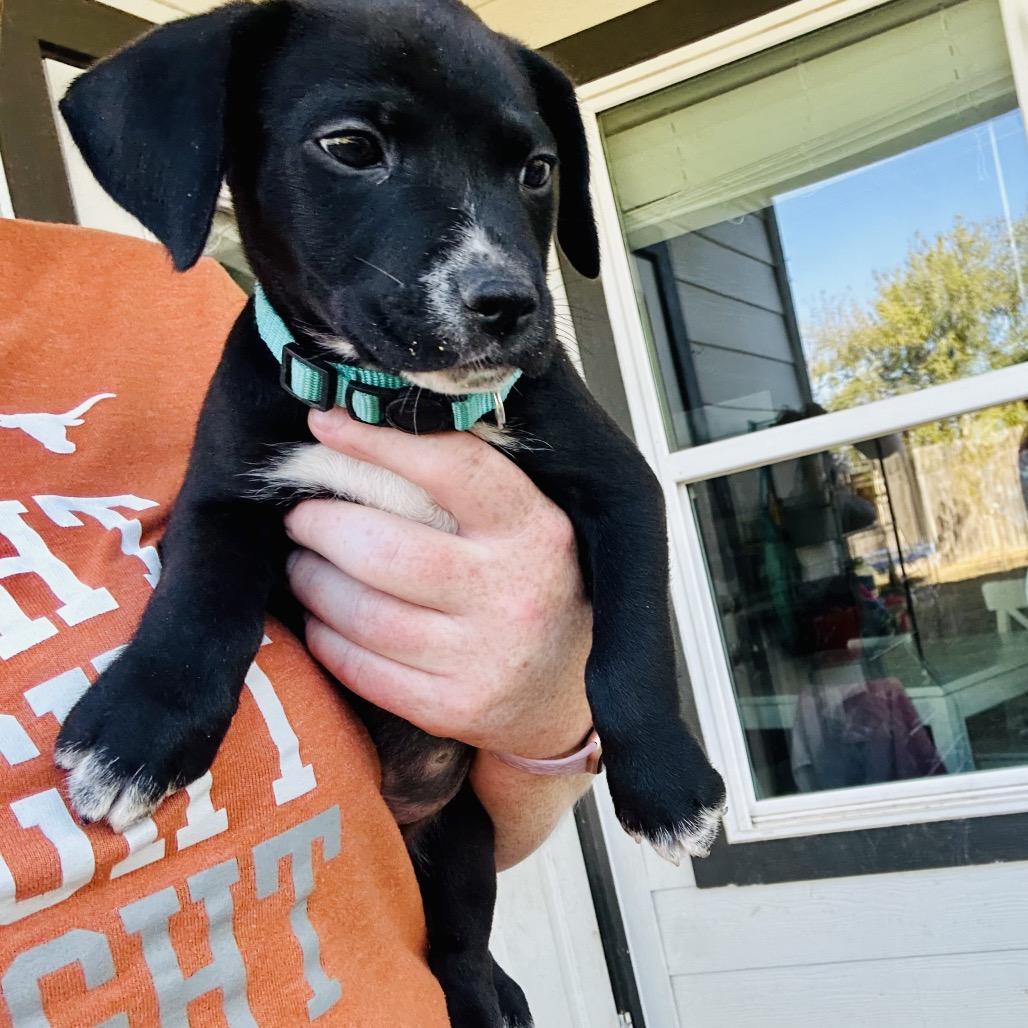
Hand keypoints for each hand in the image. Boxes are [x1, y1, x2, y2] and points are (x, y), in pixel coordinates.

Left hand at [285, 407, 592, 759]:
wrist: (570, 688)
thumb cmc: (535, 587)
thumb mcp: (529, 524)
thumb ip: (468, 486)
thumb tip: (369, 435)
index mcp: (533, 530)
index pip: (450, 469)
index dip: (378, 443)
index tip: (326, 423)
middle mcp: (511, 593)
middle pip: (384, 550)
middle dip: (322, 526)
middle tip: (300, 514)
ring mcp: (482, 658)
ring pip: (363, 613)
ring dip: (312, 582)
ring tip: (302, 564)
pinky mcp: (452, 707)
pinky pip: (362, 668)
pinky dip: (325, 638)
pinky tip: (320, 618)